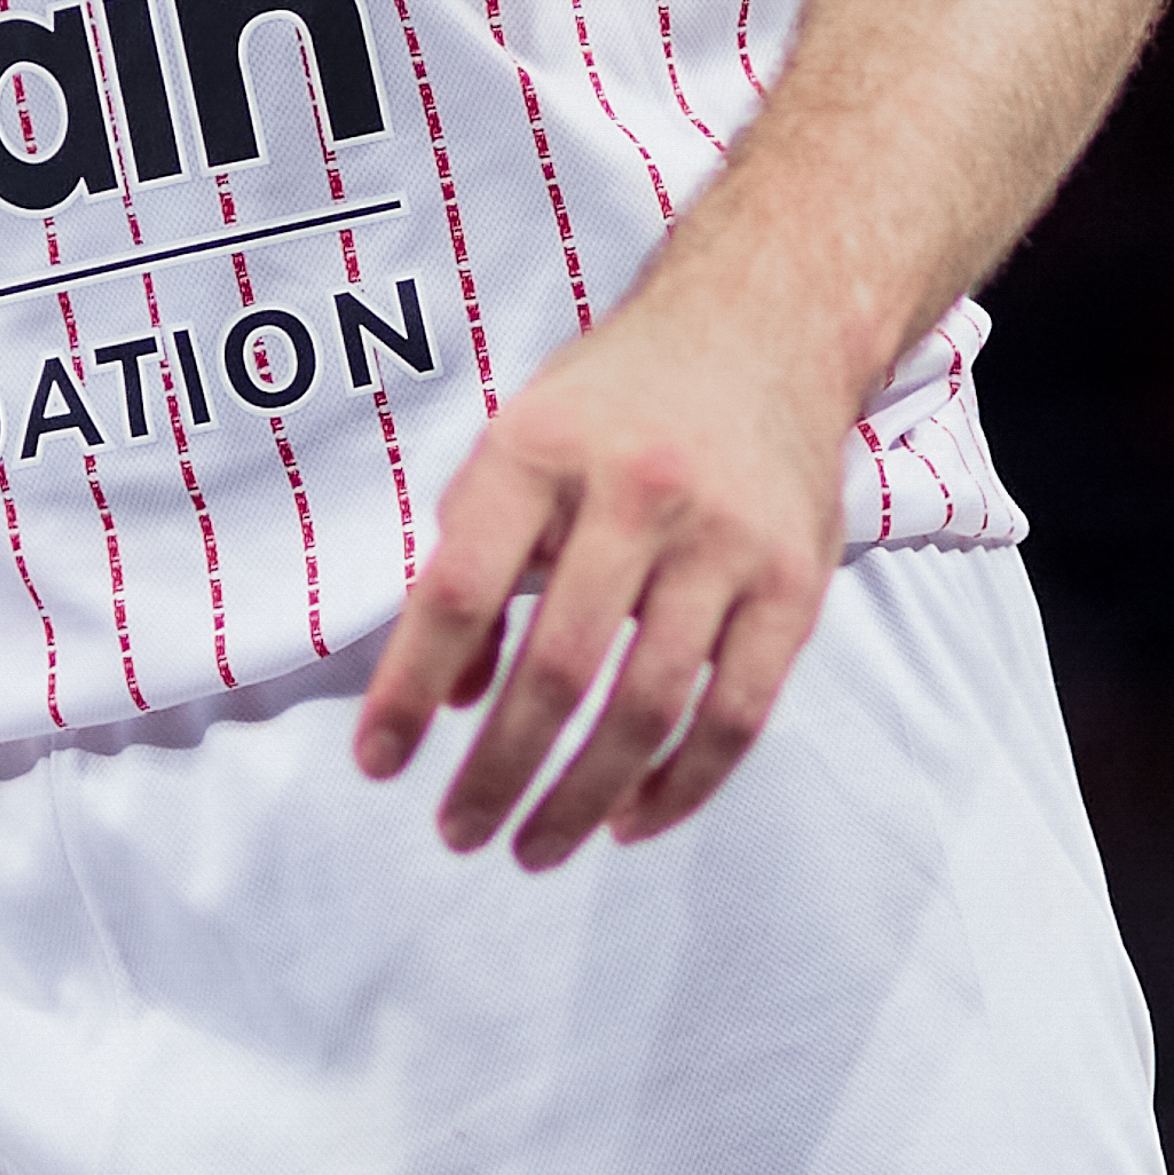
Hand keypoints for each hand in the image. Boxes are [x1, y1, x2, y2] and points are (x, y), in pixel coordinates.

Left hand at [351, 286, 847, 867]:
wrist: (763, 327)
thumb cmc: (615, 403)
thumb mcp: (518, 443)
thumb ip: (471, 555)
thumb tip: (448, 697)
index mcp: (541, 450)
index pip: (460, 591)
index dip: (408, 688)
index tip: (379, 764)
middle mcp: (636, 492)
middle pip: (558, 668)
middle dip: (498, 770)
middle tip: (458, 833)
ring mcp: (725, 541)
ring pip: (647, 707)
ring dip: (583, 799)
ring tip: (533, 847)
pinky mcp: (794, 585)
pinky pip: (736, 715)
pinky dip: (681, 786)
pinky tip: (631, 821)